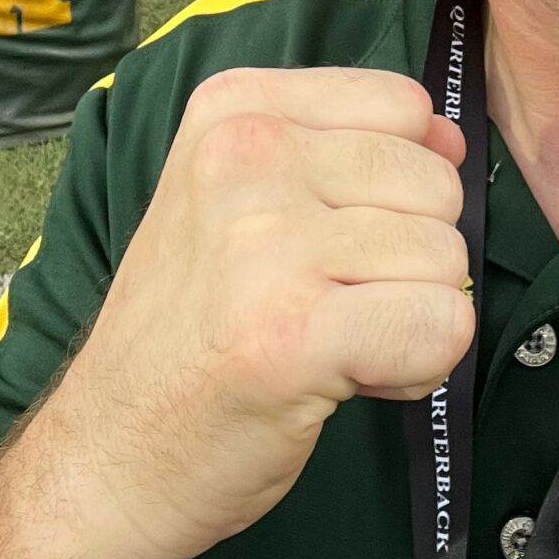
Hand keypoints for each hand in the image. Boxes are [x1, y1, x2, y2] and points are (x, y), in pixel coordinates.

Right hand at [29, 67, 472, 558]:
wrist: (107, 455)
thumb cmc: (194, 326)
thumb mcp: (244, 196)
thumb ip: (350, 150)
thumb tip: (452, 140)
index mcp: (236, 105)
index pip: (401, 103)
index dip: (396, 182)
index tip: (333, 237)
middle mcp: (247, 153)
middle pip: (435, 184)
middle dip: (409, 258)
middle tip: (328, 304)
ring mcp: (266, 240)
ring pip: (446, 257)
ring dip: (412, 316)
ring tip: (330, 342)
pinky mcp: (293, 331)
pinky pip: (443, 324)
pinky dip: (418, 366)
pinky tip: (350, 378)